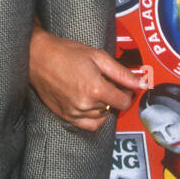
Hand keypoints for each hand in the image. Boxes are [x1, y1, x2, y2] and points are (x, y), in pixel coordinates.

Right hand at [29, 26, 147, 130]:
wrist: (38, 58)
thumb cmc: (66, 53)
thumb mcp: (98, 56)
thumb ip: (121, 73)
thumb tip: (140, 83)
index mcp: (96, 89)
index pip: (124, 101)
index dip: (127, 92)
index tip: (123, 86)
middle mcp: (86, 104)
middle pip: (113, 107)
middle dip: (113, 96)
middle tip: (105, 82)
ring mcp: (74, 112)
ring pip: (101, 116)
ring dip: (103, 106)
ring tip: (94, 90)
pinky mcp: (65, 116)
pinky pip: (88, 125)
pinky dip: (94, 118)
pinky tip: (91, 105)